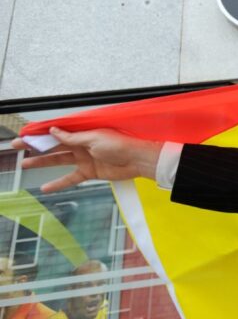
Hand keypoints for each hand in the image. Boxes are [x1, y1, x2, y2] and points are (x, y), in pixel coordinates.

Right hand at [12, 127, 162, 192]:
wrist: (138, 159)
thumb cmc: (121, 144)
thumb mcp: (93, 138)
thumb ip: (72, 138)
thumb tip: (54, 131)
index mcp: (82, 133)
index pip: (56, 132)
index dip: (40, 134)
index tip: (24, 136)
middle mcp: (81, 145)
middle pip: (53, 146)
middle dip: (35, 147)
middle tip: (16, 147)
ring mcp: (85, 158)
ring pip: (58, 160)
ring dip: (42, 163)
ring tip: (24, 164)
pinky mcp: (90, 172)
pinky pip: (71, 178)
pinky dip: (59, 183)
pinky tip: (46, 187)